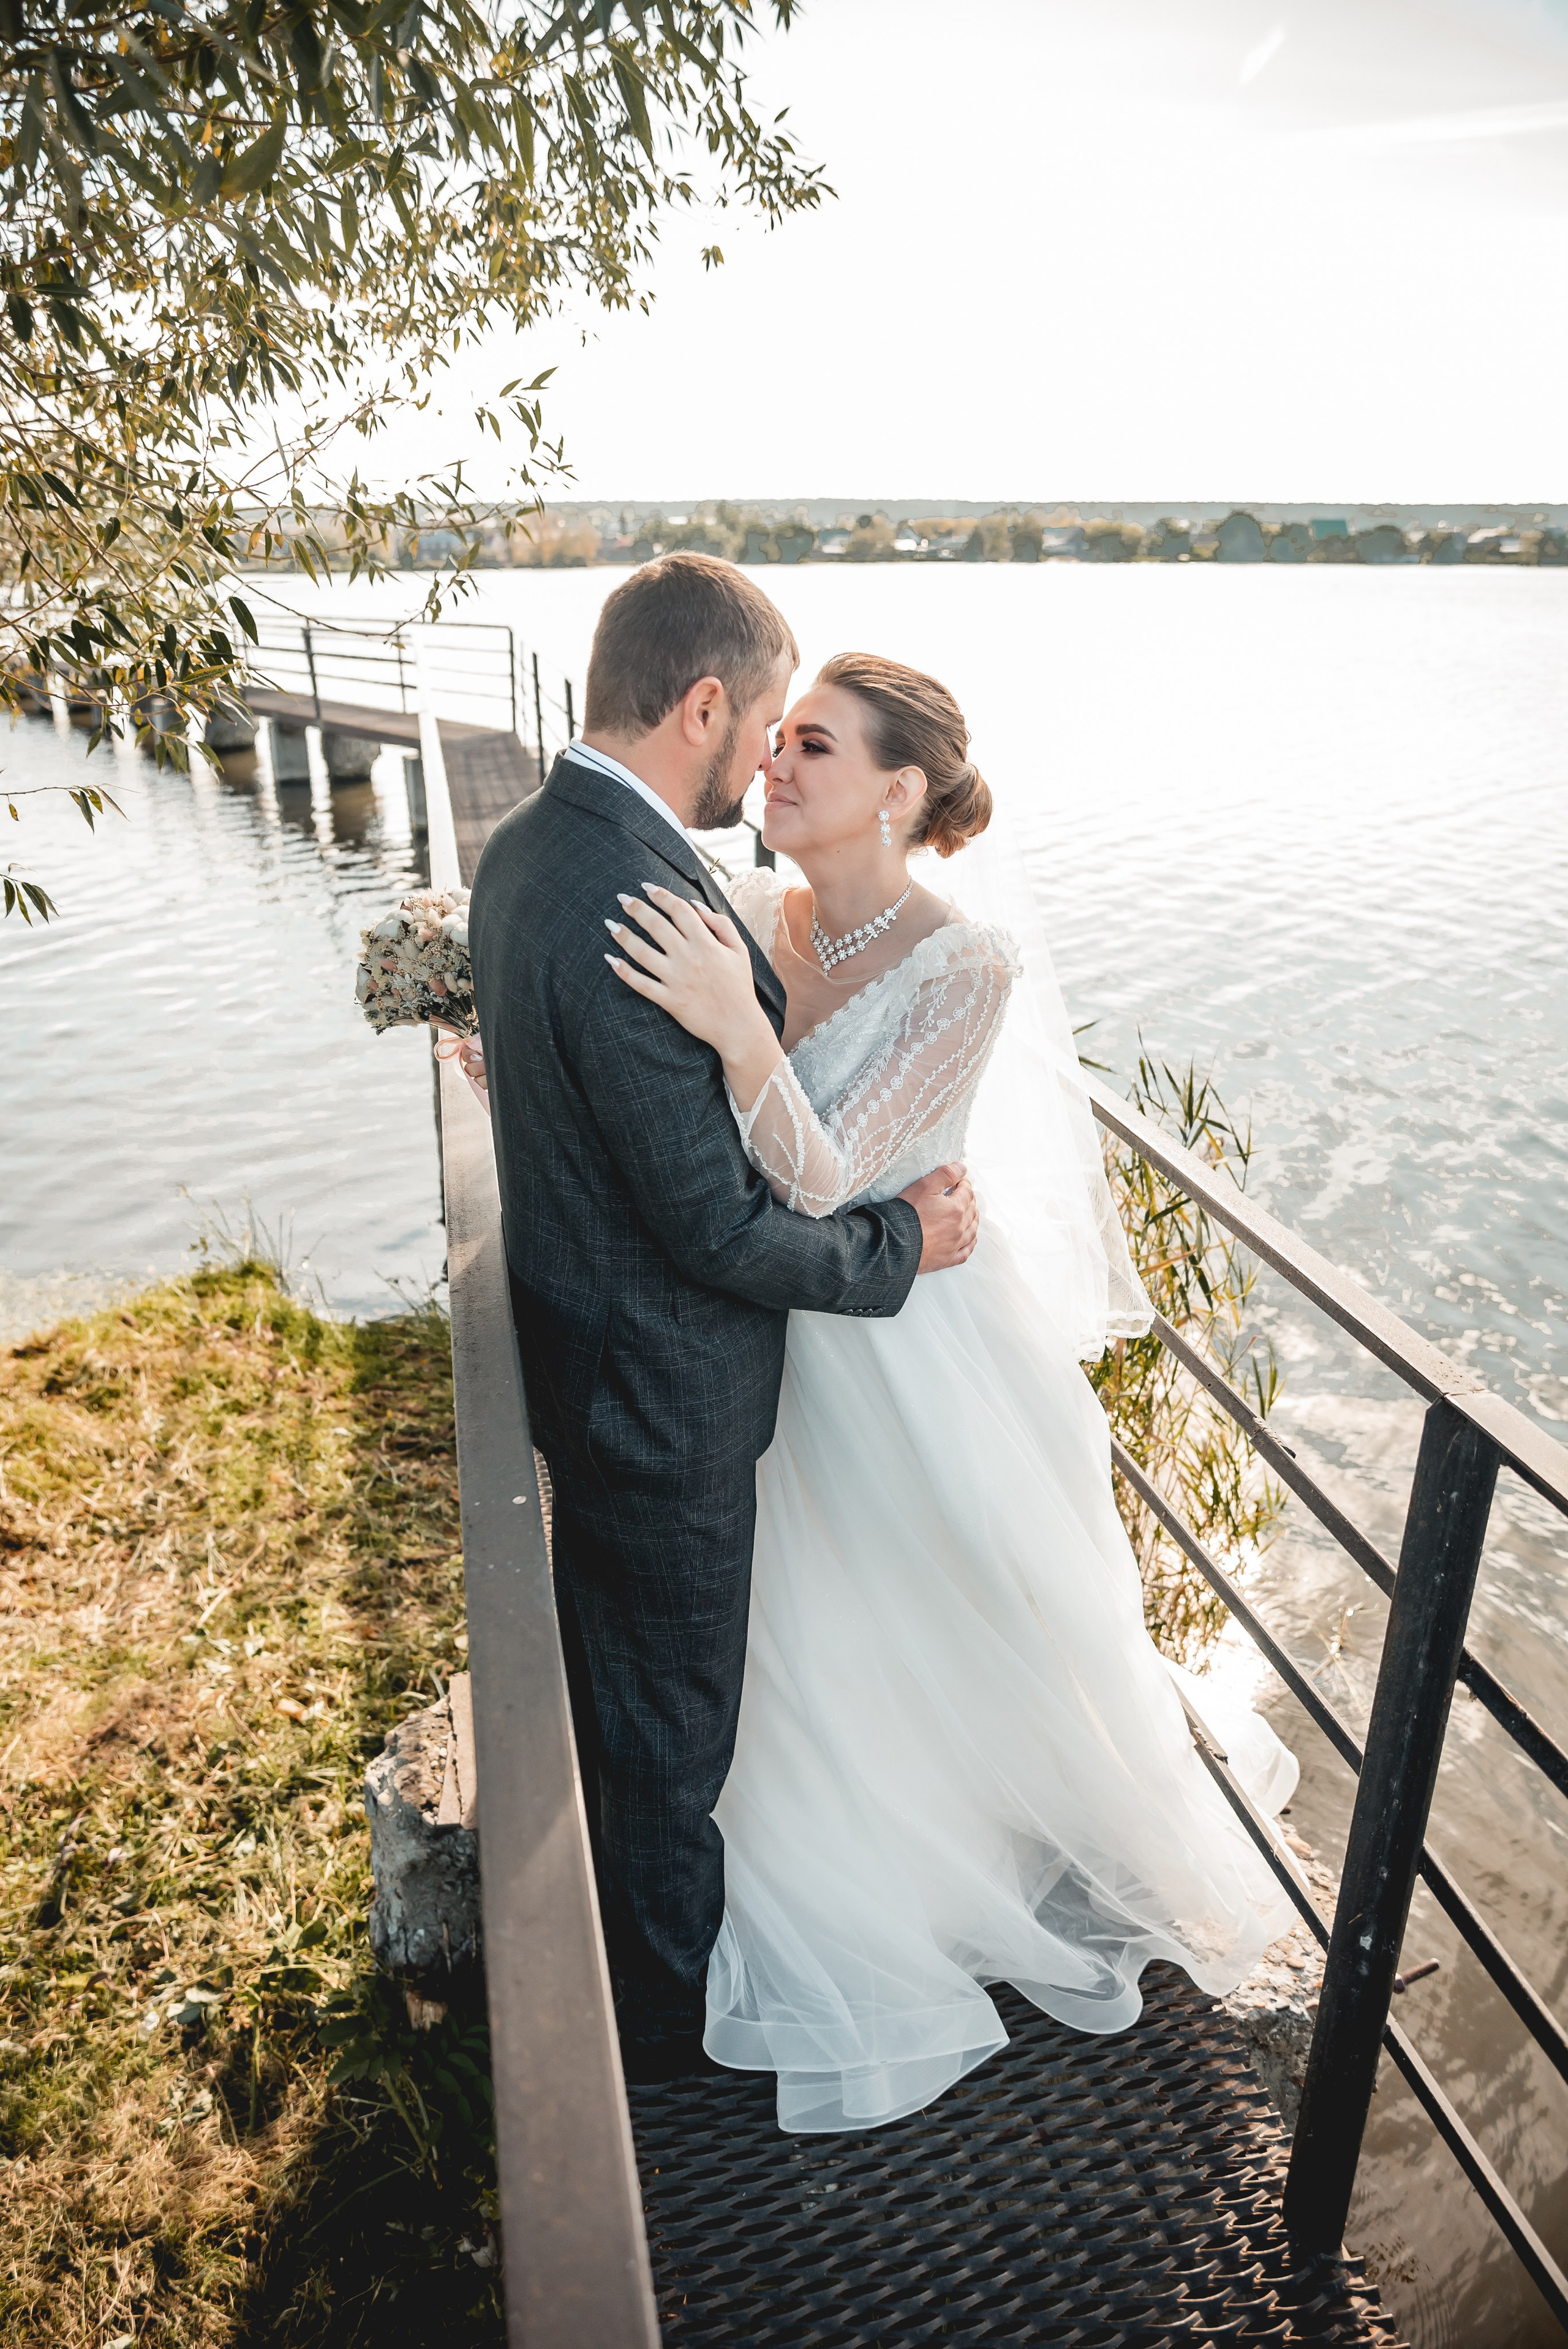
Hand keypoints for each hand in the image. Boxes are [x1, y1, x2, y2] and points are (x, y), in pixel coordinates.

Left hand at [604, 882, 773, 1062]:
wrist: (739, 1026)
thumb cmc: (739, 986)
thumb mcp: (740, 950)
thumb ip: (721, 924)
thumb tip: (696, 904)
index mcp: (707, 943)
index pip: (680, 910)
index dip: (661, 895)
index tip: (646, 886)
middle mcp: (689, 958)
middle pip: (657, 926)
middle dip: (636, 909)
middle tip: (622, 899)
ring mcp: (676, 979)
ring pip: (643, 952)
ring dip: (624, 936)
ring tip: (610, 924)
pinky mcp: (669, 1000)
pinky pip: (640, 984)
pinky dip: (623, 972)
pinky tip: (610, 959)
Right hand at [899, 1163, 977, 1273]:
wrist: (894, 1244)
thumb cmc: (907, 1214)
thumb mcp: (924, 1186)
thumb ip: (945, 1174)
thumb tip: (962, 1167)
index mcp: (956, 1209)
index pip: (967, 1192)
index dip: (963, 1183)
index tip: (959, 1180)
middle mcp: (960, 1227)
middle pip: (971, 1210)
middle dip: (968, 1199)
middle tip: (963, 1194)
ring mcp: (955, 1245)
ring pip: (972, 1230)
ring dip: (973, 1219)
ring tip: (970, 1213)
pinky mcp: (947, 1259)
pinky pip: (966, 1251)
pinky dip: (970, 1243)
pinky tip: (970, 1239)